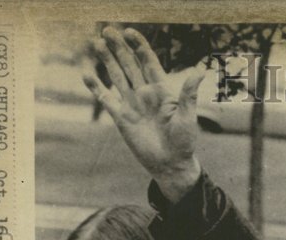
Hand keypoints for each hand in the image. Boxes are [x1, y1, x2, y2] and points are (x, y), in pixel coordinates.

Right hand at [82, 27, 204, 202]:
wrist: (170, 164)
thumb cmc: (184, 142)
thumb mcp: (188, 116)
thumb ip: (189, 94)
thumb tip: (200, 71)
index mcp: (162, 90)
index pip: (148, 62)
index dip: (139, 46)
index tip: (129, 32)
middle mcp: (145, 93)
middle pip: (129, 64)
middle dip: (119, 47)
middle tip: (107, 30)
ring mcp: (132, 104)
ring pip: (116, 76)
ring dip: (107, 60)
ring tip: (96, 42)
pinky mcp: (121, 117)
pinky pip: (105, 98)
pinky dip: (95, 86)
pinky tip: (86, 73)